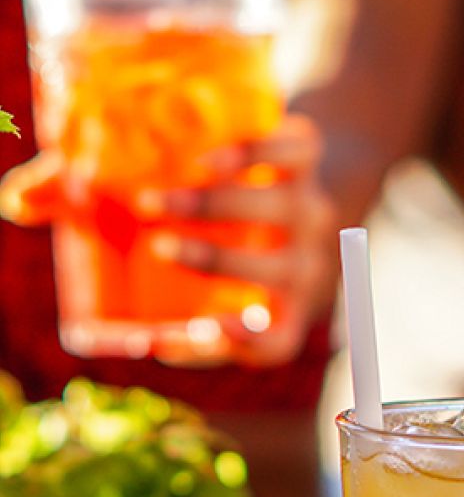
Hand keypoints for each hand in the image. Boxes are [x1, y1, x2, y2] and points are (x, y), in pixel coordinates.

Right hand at [143, 114, 336, 366]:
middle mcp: (308, 262)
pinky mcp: (311, 156)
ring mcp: (313, 209)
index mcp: (287, 307)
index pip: (279, 342)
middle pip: (277, 271)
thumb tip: (117, 323)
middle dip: (215, 259)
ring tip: (152, 201)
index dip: (251, 343)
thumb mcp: (213, 283)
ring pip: (278, 209)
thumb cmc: (242, 244)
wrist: (302, 179)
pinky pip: (293, 154)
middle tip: (159, 247)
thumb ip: (170, 306)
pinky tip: (205, 161)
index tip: (210, 326)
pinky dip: (251, 156)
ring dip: (212, 206)